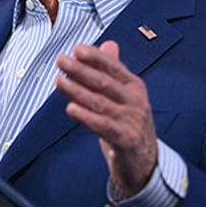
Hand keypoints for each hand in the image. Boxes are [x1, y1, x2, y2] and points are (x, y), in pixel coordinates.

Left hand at [55, 40, 157, 195]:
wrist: (145, 162)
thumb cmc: (128, 125)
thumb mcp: (123, 96)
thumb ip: (113, 71)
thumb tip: (108, 44)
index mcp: (134, 86)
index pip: (113, 67)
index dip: (95, 57)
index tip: (77, 48)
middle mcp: (136, 101)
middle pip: (104, 82)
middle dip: (81, 70)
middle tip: (61, 60)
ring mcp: (133, 120)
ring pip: (101, 102)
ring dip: (78, 91)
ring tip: (59, 81)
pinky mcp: (127, 140)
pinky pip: (104, 126)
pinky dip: (86, 117)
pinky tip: (71, 109)